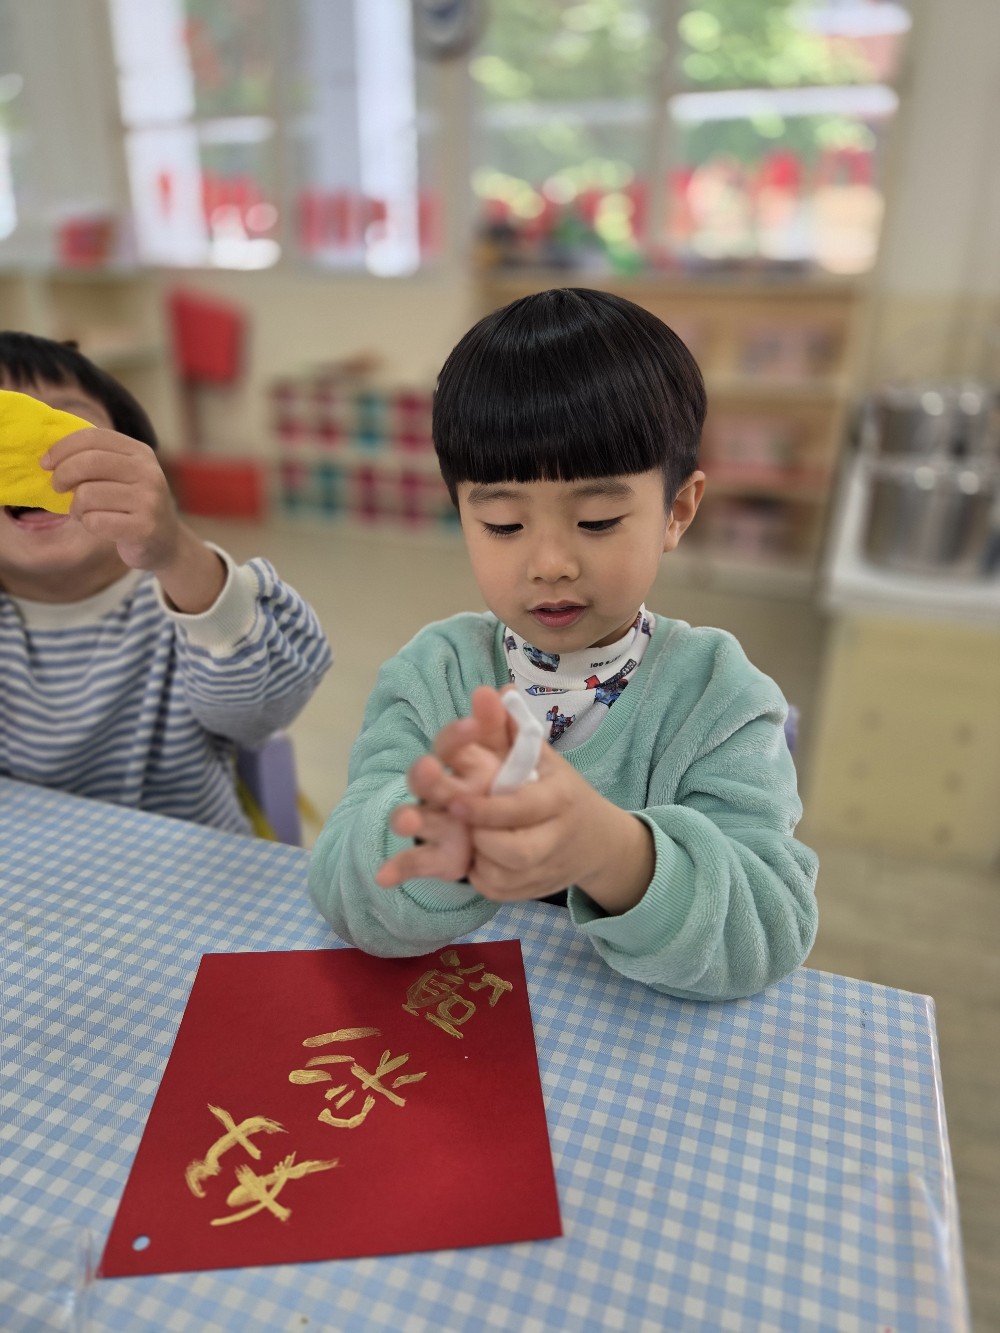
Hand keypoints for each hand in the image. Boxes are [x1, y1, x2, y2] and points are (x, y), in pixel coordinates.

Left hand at [43, 429, 225, 611]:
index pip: (93, 437)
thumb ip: (95, 459)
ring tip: (84, 512)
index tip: (46, 463)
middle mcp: (148, 472)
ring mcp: (149, 501)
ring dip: (76, 507)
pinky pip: (95, 521)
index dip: (62, 448)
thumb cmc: (131, 504)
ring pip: (87, 495)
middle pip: (89, 462)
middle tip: (58, 487)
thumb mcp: (121, 474)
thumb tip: (50, 456)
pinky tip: (97, 525)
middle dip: (62, 475)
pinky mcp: (144, 528)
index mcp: (140, 453)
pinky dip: (88, 524)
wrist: (166, 541)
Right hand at [375, 688, 514, 887]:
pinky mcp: (438, 855)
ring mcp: (438, 822)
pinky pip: (414, 861)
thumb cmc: (512, 784)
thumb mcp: (515, 756)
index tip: (472, 725)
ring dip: (407, 818)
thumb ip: (506, 727)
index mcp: (462, 762)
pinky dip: (398, 868)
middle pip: (427, 779)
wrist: (532, 830)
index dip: (459, 734)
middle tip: (428, 769)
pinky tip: (383, 877)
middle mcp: (443, 790)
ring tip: (404, 822)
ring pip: (417, 817)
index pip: (453, 743)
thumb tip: (503, 689)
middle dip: (426, 775)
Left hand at [450, 744, 655, 914]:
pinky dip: (481, 878)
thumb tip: (493, 689)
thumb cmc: (559, 789)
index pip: (523, 807)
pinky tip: (476, 857)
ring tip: (466, 836)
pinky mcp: (534, 891)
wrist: (600, 842)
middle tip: (456, 819)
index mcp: (560, 798)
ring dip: (477, 859)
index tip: (454, 800)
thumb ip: (513, 727)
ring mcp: (548, 870)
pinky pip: (498, 892)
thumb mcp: (542, 755)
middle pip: (516, 852)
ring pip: (503, 877)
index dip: (487, 809)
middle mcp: (558, 837)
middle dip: (481, 839)